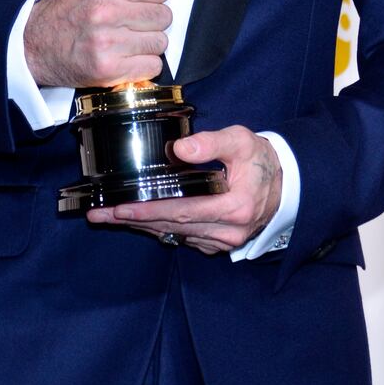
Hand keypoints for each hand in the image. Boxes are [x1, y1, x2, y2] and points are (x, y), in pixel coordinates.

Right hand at [23, 0, 184, 88]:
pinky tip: (124, 56)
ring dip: (147, 42)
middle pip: (164, 15)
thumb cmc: (71, 5)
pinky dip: (142, 64)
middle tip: (129, 20)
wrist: (35, 43)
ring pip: (161, 42)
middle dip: (150, 18)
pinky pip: (152, 66)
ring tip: (125, 38)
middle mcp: (105, 10)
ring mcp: (107, 42)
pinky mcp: (108, 70)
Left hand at [86, 127, 282, 254]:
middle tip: (98, 213)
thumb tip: (179, 149)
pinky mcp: (217, 243)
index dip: (148, 210)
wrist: (285, 184)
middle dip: (132, 220)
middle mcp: (227, 231)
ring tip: (108, 216)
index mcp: (234, 206)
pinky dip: (159, 227)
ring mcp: (222, 241)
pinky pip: (183, 237)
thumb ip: (211, 143)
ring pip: (174, 234)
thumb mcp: (241, 141)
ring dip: (141, 225)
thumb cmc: (260, 159)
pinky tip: (138, 219)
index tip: (119, 207)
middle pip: (171, 226)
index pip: (181, 210)